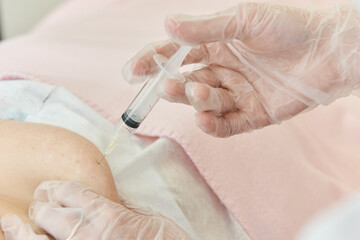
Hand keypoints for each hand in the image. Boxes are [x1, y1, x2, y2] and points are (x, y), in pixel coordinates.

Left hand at [1, 181, 190, 239]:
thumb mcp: (147, 217)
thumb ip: (122, 206)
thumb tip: (106, 198)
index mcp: (106, 214)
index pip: (69, 191)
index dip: (56, 187)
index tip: (51, 188)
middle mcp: (87, 233)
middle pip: (46, 211)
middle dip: (40, 203)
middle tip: (39, 202)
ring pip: (35, 236)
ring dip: (26, 226)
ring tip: (19, 222)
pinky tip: (28, 235)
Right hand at [123, 3, 359, 136]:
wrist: (329, 51)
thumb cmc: (289, 27)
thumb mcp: (244, 20)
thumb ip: (205, 28)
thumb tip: (167, 25)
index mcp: (217, 46)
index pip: (177, 55)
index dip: (154, 62)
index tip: (135, 70)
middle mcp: (223, 71)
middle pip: (188, 82)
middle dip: (174, 86)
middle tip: (166, 85)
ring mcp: (237, 94)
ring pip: (206, 103)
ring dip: (197, 100)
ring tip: (200, 93)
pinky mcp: (253, 115)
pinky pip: (227, 125)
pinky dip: (213, 125)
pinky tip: (205, 118)